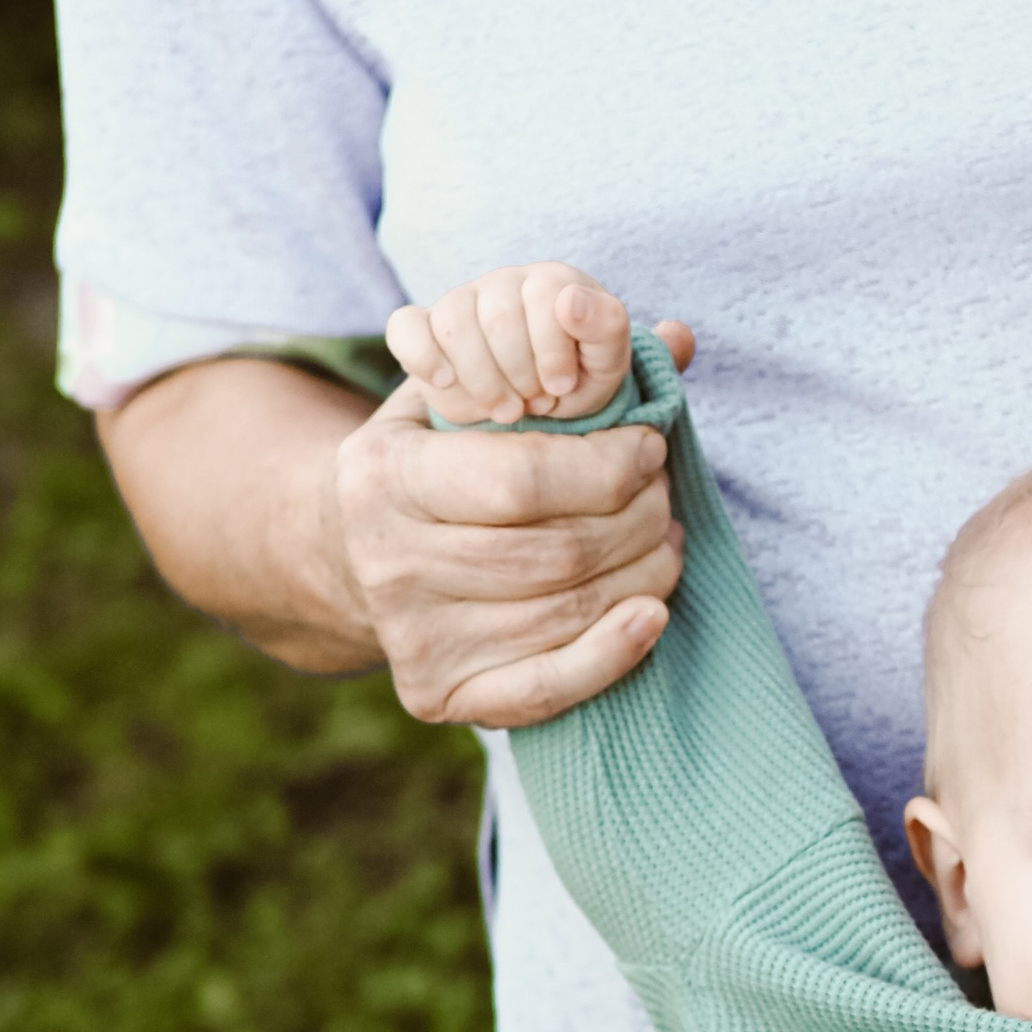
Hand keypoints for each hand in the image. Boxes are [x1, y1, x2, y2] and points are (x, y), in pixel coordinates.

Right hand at [328, 344, 694, 729]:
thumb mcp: (468, 399)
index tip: (649, 449)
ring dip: (641, 575)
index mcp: (385, 476)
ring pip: (563, 613)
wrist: (351, 552)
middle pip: (555, 553)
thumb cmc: (435, 463)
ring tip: (663, 541)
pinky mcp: (436, 693)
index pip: (522, 479)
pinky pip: (542, 689)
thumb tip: (680, 338)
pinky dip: (612, 655)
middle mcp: (387, 562)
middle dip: (636, 520)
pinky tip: (652, 614)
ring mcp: (410, 636)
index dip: (608, 466)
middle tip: (662, 497)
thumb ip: (567, 369)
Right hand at [389, 262, 685, 428]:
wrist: (515, 420)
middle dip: (519, 368)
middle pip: (500, 308)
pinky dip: (424, 354)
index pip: (551, 294)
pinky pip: (408, 324)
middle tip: (533, 409)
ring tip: (503, 411)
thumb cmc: (570, 395)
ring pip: (456, 317)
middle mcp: (507, 282)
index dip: (552, 348)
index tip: (562, 391)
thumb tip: (644, 323)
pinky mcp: (418, 328)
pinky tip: (446, 386)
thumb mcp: (605, 378)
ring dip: (480, 374)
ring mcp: (459, 301)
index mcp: (558, 283)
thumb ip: (621, 346)